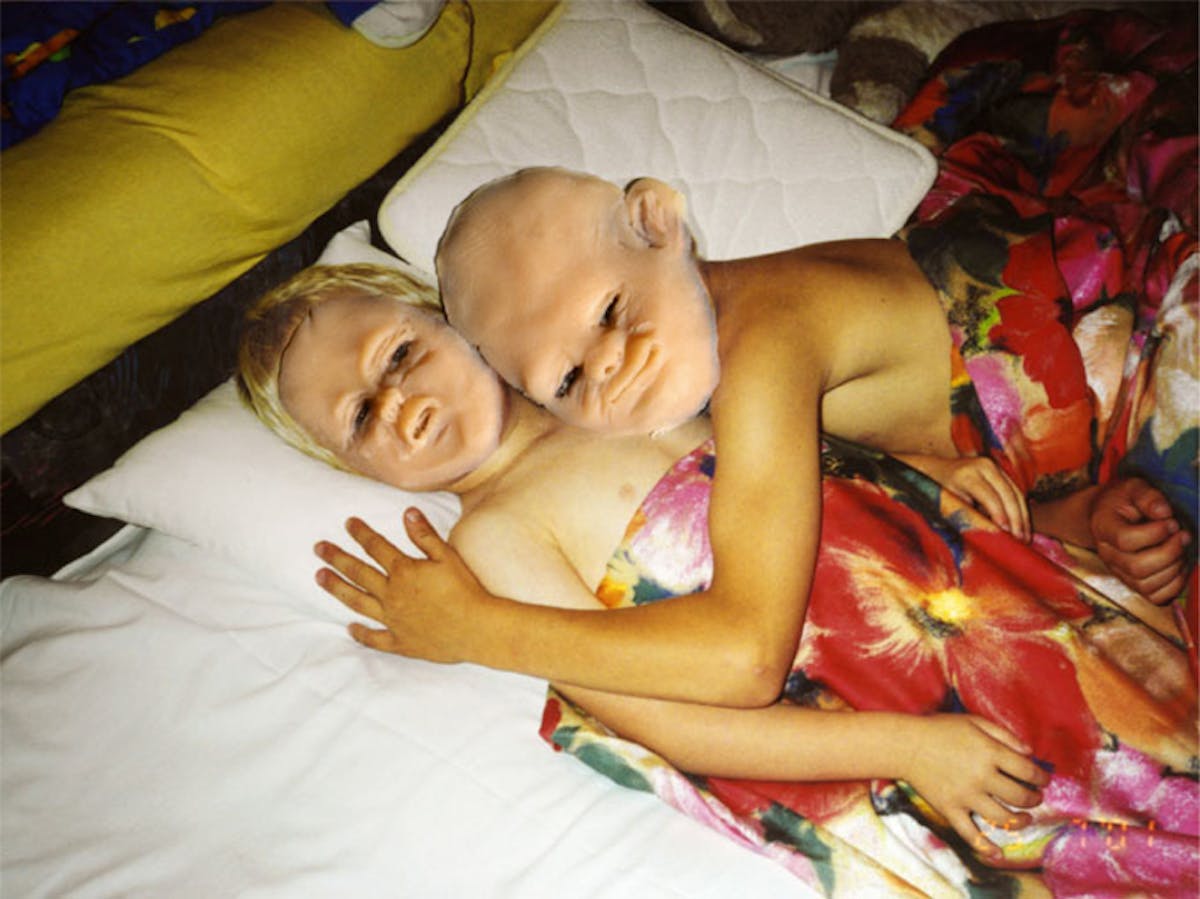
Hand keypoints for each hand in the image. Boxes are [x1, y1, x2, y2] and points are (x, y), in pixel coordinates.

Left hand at [314, 509, 493, 661]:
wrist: (477, 629)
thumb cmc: (466, 590)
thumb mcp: (448, 557)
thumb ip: (425, 536)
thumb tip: (407, 512)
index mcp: (404, 572)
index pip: (376, 547)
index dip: (361, 534)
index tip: (347, 523)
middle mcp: (392, 595)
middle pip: (359, 573)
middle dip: (337, 558)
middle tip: (318, 548)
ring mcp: (393, 619)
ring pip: (358, 602)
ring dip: (338, 588)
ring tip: (320, 578)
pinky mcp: (400, 641)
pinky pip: (375, 638)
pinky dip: (361, 633)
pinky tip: (350, 628)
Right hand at [902, 714, 1048, 858]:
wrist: (905, 745)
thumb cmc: (940, 729)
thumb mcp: (974, 721)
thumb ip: (1004, 734)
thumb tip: (1030, 753)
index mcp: (989, 752)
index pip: (1028, 771)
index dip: (1042, 778)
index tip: (1044, 780)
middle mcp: (981, 776)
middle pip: (1020, 796)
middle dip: (1034, 799)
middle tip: (1035, 797)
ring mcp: (966, 796)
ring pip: (1003, 817)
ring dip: (1021, 821)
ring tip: (1025, 818)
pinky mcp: (950, 809)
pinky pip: (971, 833)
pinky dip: (986, 846)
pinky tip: (998, 853)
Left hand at [903, 454, 1029, 540]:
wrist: (936, 470)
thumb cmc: (938, 492)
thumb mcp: (948, 503)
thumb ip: (966, 515)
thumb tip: (988, 535)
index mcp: (967, 474)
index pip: (988, 496)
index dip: (999, 514)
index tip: (1006, 532)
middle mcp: (983, 466)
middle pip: (1007, 493)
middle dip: (1016, 518)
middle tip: (1020, 540)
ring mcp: (994, 467)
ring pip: (1016, 493)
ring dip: (1023, 516)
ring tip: (1025, 538)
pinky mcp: (1001, 472)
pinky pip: (1016, 492)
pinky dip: (1021, 510)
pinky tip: (1024, 527)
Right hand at [1091, 476, 1192, 603]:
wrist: (1109, 515)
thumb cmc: (1123, 500)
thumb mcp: (1133, 487)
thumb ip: (1148, 496)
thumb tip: (1165, 513)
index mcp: (1103, 527)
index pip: (1126, 540)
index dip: (1155, 533)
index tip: (1171, 521)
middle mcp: (1107, 554)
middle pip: (1137, 567)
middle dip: (1169, 552)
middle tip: (1182, 535)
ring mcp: (1119, 572)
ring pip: (1147, 585)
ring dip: (1174, 568)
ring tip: (1180, 548)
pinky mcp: (1133, 584)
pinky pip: (1155, 597)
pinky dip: (1174, 585)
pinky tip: (1178, 564)